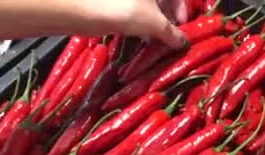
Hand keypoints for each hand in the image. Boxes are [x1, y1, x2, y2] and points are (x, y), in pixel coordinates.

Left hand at [0, 0, 189, 47]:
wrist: (81, 9)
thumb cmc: (123, 9)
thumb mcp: (153, 22)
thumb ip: (171, 32)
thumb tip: (182, 42)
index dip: (182, 9)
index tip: (183, 27)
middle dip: (169, 15)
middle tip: (171, 35)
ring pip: (148, 3)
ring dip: (155, 20)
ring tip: (157, 39)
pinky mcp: (115, 1)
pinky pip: (134, 7)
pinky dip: (141, 19)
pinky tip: (142, 35)